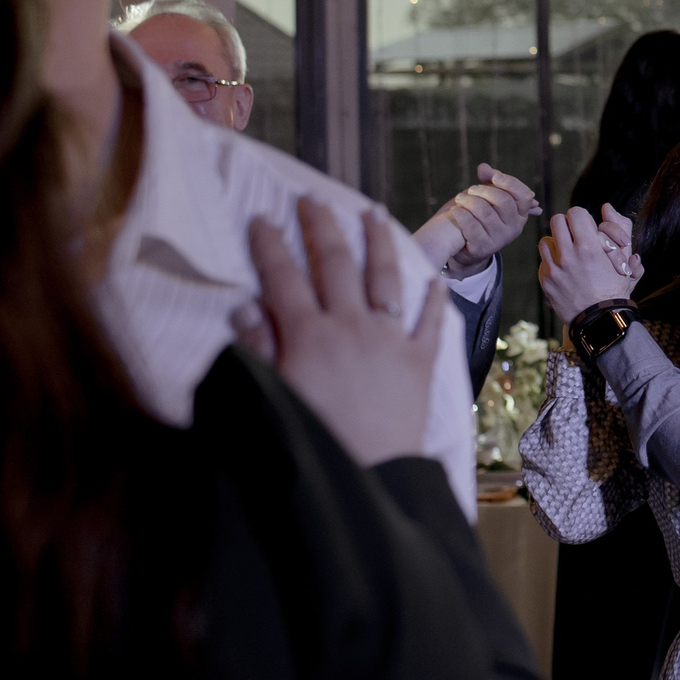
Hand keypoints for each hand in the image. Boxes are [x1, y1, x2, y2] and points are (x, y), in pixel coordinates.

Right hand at [234, 199, 444, 466]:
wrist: (365, 481)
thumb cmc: (308, 443)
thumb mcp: (268, 396)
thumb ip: (257, 349)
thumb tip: (245, 307)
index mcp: (307, 336)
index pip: (282, 278)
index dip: (270, 246)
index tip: (262, 219)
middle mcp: (351, 327)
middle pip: (334, 264)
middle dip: (322, 226)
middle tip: (312, 199)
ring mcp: (390, 341)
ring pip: (385, 278)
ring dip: (378, 242)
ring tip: (372, 213)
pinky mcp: (420, 363)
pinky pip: (430, 321)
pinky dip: (433, 297)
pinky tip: (434, 278)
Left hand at [414, 163, 542, 278]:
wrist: (464, 246)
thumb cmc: (479, 216)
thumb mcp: (488, 198)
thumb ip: (489, 181)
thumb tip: (483, 167)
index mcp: (520, 214)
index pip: (524, 195)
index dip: (510, 183)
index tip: (494, 176)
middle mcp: (514, 227)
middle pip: (503, 200)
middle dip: (484, 190)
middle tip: (471, 189)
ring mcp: (500, 239)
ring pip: (484, 211)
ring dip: (468, 201)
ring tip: (459, 199)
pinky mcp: (483, 248)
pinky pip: (471, 225)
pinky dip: (460, 214)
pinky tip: (455, 211)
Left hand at [538, 207, 636, 317]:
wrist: (598, 322)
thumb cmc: (614, 295)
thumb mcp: (627, 270)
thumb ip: (627, 249)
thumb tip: (615, 221)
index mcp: (590, 248)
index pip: (576, 213)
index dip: (582, 218)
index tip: (586, 227)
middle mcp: (569, 255)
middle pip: (557, 220)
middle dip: (566, 225)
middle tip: (574, 236)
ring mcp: (554, 268)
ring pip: (545, 239)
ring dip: (556, 243)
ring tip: (566, 253)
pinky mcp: (545, 280)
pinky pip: (542, 260)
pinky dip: (550, 261)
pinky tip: (562, 269)